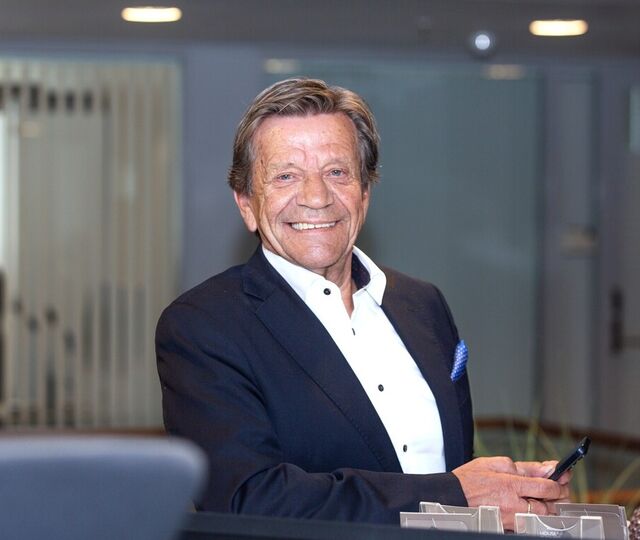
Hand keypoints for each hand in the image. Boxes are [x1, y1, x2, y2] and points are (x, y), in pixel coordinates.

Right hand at [452, 457, 570, 530]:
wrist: (452, 497)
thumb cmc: (470, 479)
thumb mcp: (495, 464)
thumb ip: (524, 467)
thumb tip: (547, 468)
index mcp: (511, 486)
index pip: (547, 488)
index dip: (559, 482)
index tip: (562, 477)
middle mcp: (514, 505)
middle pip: (551, 506)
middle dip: (558, 496)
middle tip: (557, 487)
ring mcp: (512, 519)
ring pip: (543, 516)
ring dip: (548, 505)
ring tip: (542, 495)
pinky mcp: (509, 527)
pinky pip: (530, 522)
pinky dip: (535, 514)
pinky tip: (530, 504)